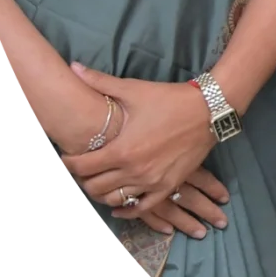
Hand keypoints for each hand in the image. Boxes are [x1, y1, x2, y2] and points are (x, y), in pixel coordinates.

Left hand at [61, 63, 229, 240]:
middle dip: (83, 179)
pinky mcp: (168, 186)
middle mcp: (134, 171)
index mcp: (122, 150)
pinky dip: (127, 210)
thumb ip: (99, 81)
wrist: (208, 110)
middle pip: (95, 187)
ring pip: (116, 200)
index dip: (69, 163)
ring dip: (102, 194)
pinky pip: (142, 208)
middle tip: (82, 169)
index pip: (83, 166)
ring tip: (99, 182)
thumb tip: (73, 66)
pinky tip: (118, 206)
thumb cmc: (168, 99)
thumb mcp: (133, 89)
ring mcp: (152, 182)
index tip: (67, 158)